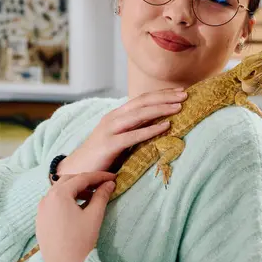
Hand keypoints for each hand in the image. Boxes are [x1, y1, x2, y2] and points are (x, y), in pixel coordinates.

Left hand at [36, 171, 116, 261]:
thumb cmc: (81, 240)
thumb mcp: (94, 215)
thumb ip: (101, 196)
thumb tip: (109, 184)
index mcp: (59, 194)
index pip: (81, 178)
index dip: (99, 176)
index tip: (113, 177)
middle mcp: (46, 199)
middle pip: (68, 182)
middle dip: (85, 181)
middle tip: (102, 185)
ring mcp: (41, 211)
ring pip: (58, 192)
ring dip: (75, 191)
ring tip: (91, 197)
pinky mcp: (40, 222)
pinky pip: (52, 204)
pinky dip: (65, 201)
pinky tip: (77, 209)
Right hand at [57, 87, 187, 175]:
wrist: (75, 170)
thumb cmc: (100, 156)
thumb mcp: (119, 138)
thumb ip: (134, 129)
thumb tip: (157, 125)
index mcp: (116, 115)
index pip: (141, 99)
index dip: (161, 94)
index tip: (180, 91)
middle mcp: (113, 118)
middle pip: (142, 102)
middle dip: (165, 97)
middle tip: (185, 94)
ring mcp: (109, 130)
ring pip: (139, 114)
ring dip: (160, 109)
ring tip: (179, 107)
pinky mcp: (109, 145)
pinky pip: (133, 136)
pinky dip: (150, 130)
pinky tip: (165, 127)